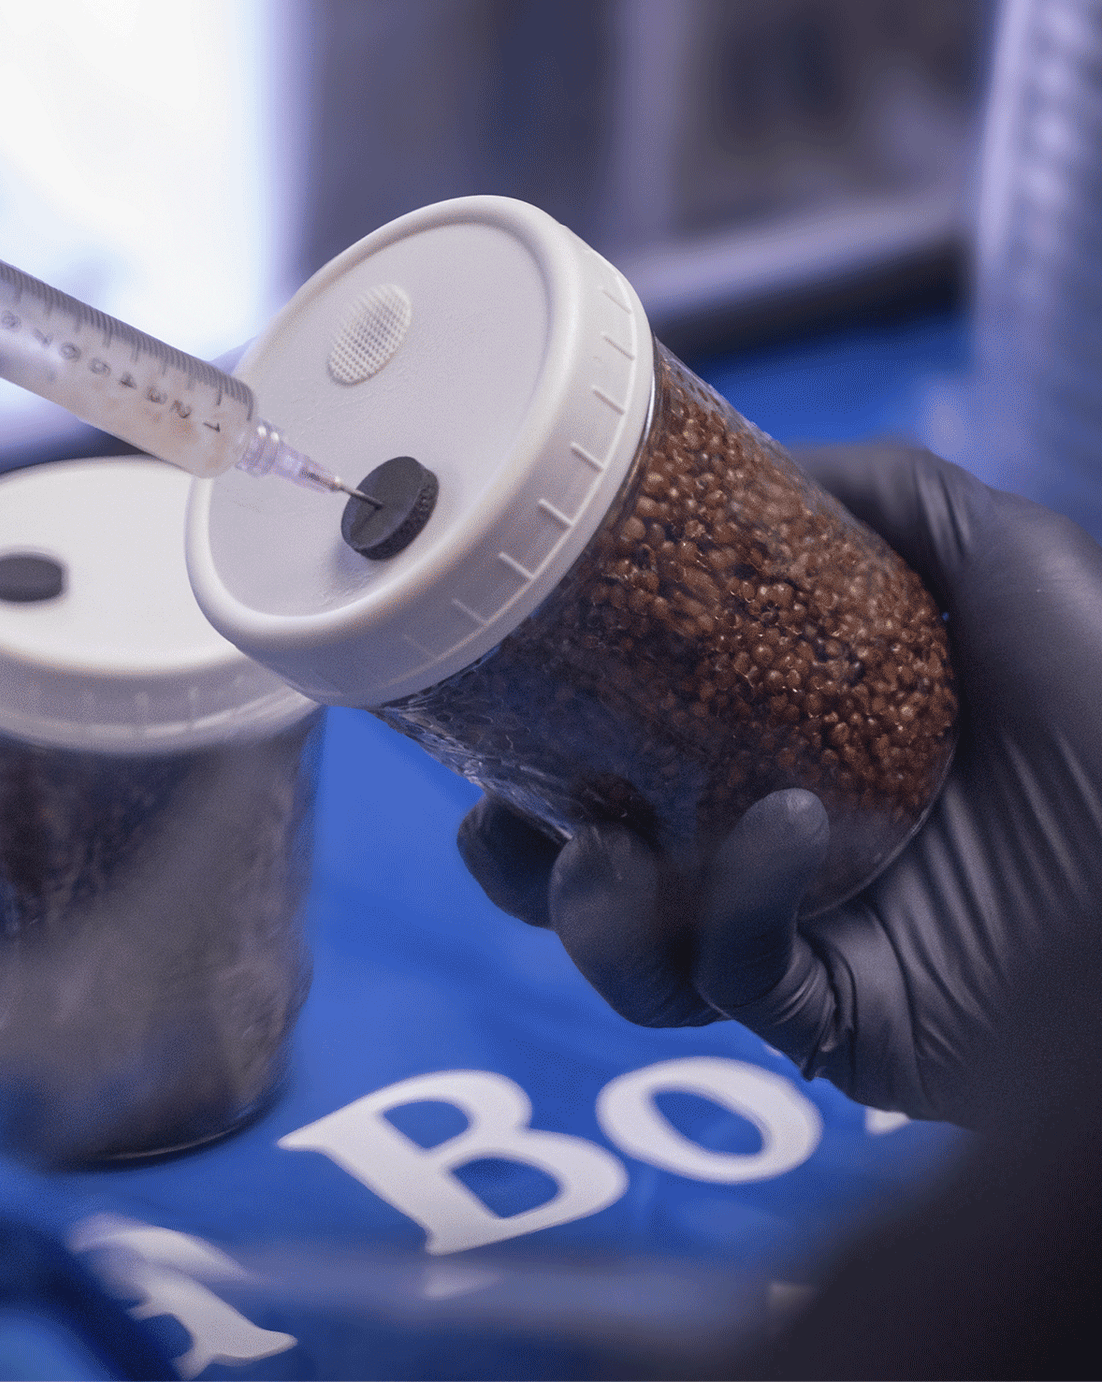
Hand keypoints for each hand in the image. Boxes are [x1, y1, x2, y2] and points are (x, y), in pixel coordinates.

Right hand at [457, 442, 1101, 1123]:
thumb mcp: (995, 552)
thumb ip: (873, 494)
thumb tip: (739, 458)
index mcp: (779, 748)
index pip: (620, 751)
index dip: (534, 732)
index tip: (489, 683)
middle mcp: (771, 851)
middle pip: (589, 871)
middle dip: (513, 851)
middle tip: (502, 810)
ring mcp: (800, 944)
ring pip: (629, 958)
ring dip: (581, 906)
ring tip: (596, 844)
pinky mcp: (837, 1026)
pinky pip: (733, 983)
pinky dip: (731, 907)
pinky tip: (783, 833)